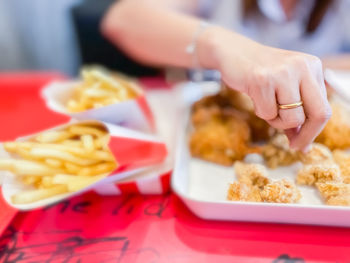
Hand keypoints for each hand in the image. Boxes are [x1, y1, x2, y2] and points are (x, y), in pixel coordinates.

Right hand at [198, 27, 331, 150]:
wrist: (233, 52)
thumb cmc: (260, 73)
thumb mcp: (284, 89)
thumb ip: (295, 113)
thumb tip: (302, 145)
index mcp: (313, 67)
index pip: (324, 108)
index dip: (314, 131)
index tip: (303, 144)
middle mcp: (303, 67)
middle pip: (319, 114)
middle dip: (306, 136)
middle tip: (294, 146)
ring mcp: (283, 72)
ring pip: (292, 118)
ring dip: (276, 121)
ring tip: (265, 106)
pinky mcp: (262, 79)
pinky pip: (268, 113)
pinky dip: (260, 112)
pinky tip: (255, 97)